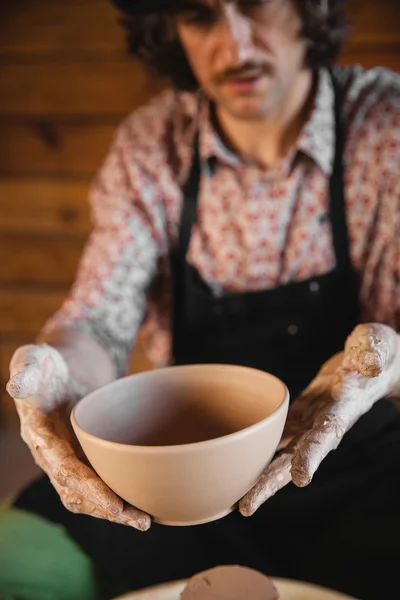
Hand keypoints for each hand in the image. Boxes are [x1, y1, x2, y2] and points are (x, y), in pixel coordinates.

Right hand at [7, 343, 150, 530]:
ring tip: (144, 519)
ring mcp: (66, 457)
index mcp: (38, 434)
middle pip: (77, 492)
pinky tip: (139, 501)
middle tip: (140, 520)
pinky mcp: (82, 455)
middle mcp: (51, 454)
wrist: (62, 365)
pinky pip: (97, 483)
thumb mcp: (34, 359)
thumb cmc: (48, 361)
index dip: (88, 487)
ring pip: (87, 495)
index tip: (115, 503)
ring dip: (114, 510)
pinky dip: (116, 495)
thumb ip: (26, 371)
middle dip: (106, 509)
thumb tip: (17, 386)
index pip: (63, 468)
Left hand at [240, 323, 399, 516]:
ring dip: (258, 475)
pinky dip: (256, 451)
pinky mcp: (298, 416)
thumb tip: (370, 363)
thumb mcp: (376, 345)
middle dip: (271, 482)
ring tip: (233, 500)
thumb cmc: (376, 352)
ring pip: (280, 454)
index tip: (300, 478)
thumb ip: (370, 353)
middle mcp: (323, 424)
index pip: (326, 436)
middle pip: (294, 459)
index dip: (312, 455)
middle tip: (246, 507)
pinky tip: (235, 465)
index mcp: (342, 410)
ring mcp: (308, 423)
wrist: (373, 363)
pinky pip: (275, 437)